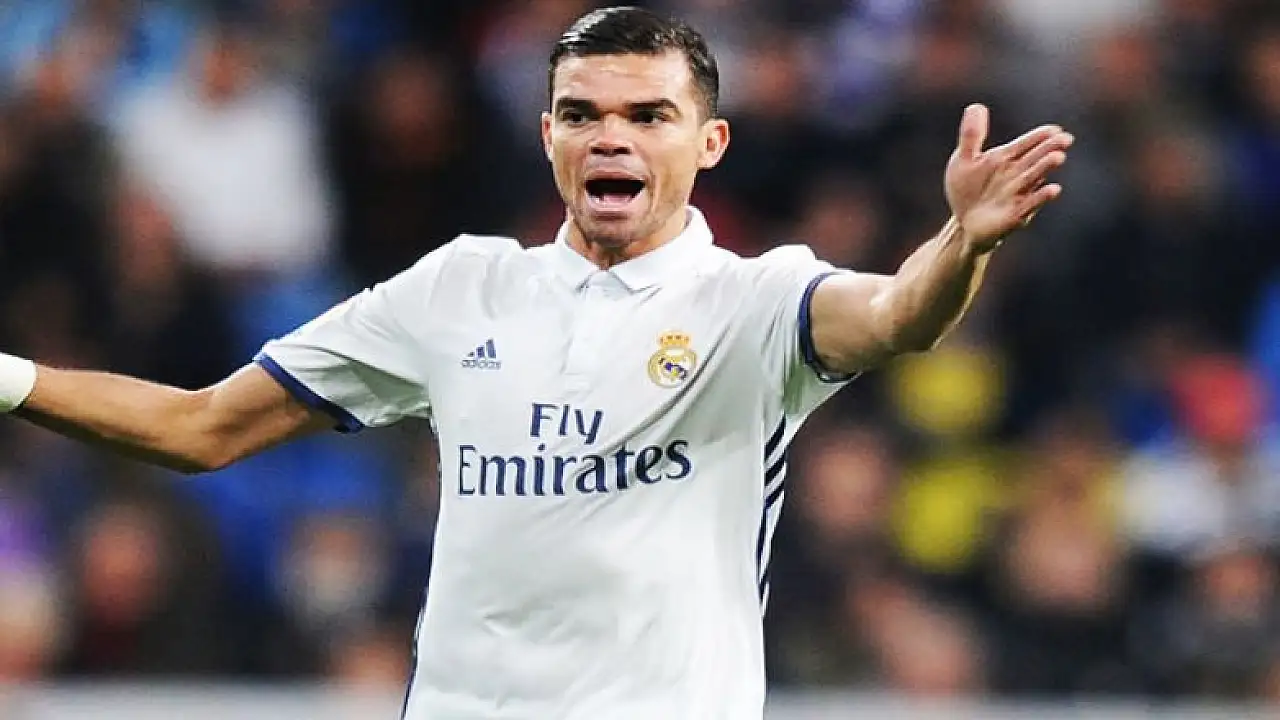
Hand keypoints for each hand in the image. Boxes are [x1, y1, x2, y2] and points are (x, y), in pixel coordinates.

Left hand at [944, 104, 1072, 252]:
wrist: (963, 223)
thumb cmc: (968, 190)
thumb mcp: (963, 160)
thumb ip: (971, 136)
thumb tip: (976, 105)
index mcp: (1006, 159)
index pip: (1027, 144)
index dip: (1040, 137)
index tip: (1055, 129)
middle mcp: (1017, 175)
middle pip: (1035, 159)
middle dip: (1049, 149)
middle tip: (1065, 139)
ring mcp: (1017, 195)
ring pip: (1034, 178)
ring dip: (1045, 168)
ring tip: (1058, 157)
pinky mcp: (1015, 215)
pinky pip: (1030, 205)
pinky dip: (1040, 197)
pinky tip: (1053, 189)